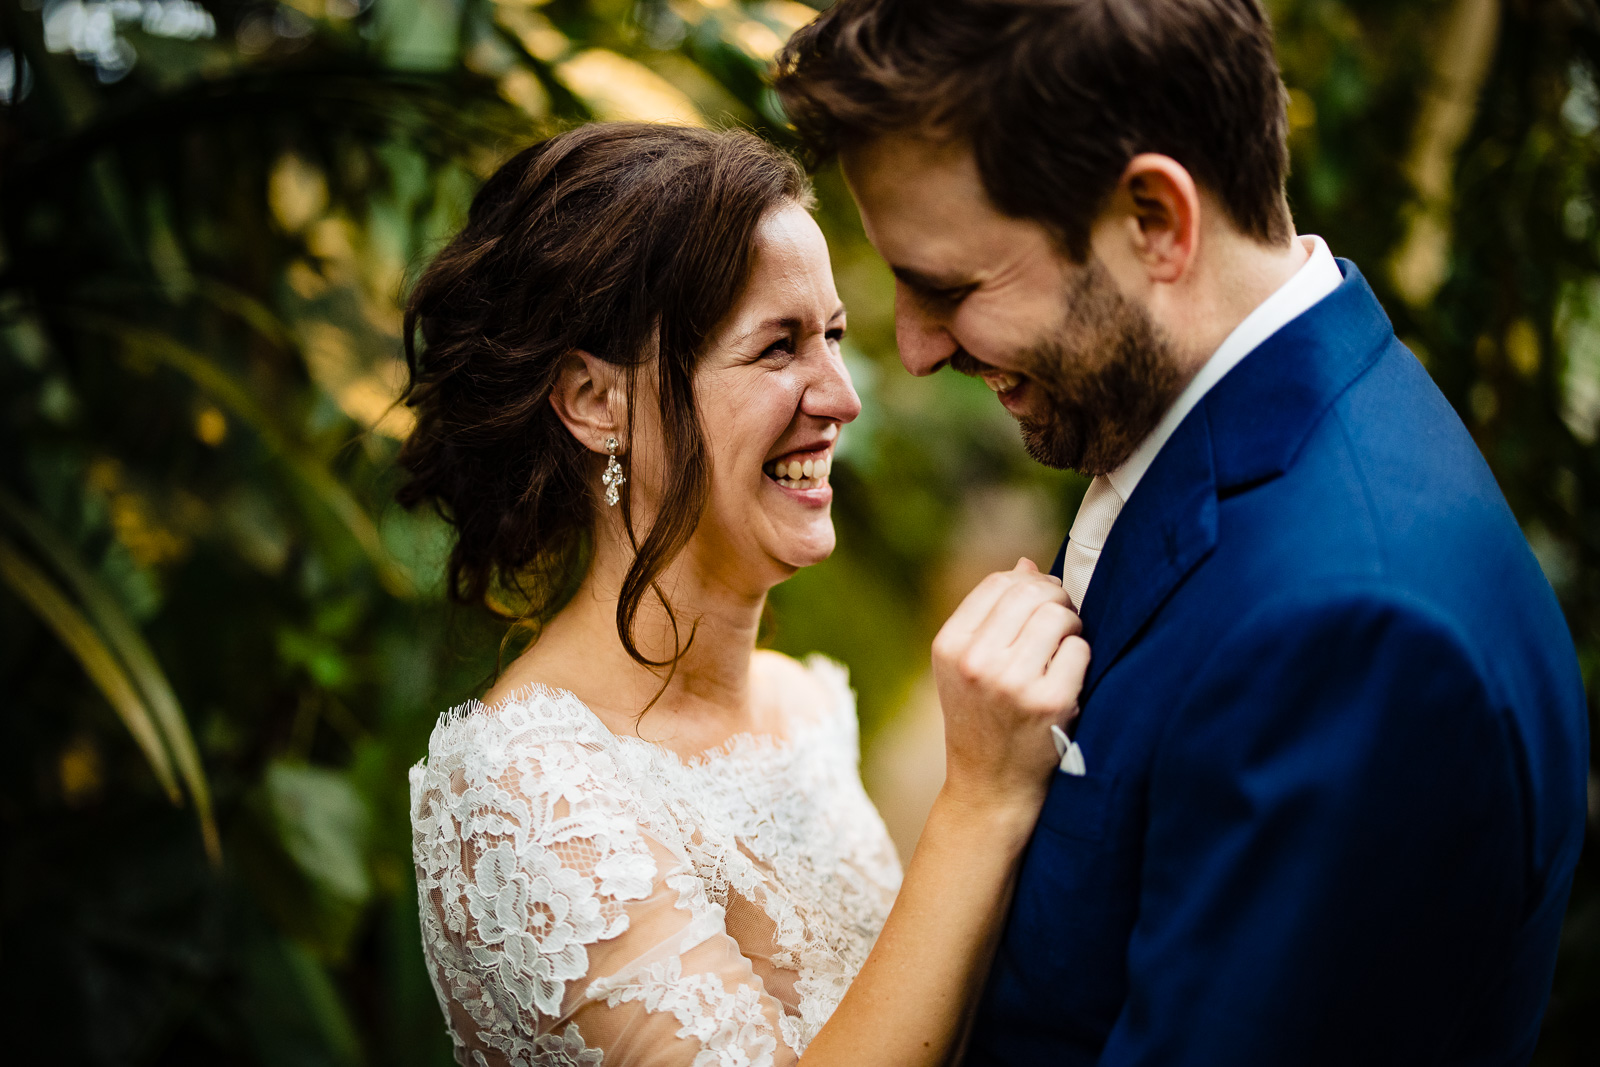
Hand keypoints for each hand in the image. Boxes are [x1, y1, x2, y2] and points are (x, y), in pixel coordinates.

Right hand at [932, 558, 1090, 819]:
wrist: (990, 787)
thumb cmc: (982, 719)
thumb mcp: (965, 666)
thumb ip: (990, 615)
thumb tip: (1025, 564)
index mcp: (949, 645)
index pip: (999, 583)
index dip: (1029, 582)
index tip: (1042, 599)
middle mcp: (975, 661)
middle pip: (1032, 593)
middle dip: (1055, 600)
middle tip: (1062, 621)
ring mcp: (1012, 682)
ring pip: (1059, 616)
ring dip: (1071, 627)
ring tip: (1063, 649)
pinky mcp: (1048, 702)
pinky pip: (1079, 649)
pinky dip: (1080, 658)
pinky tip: (1068, 678)